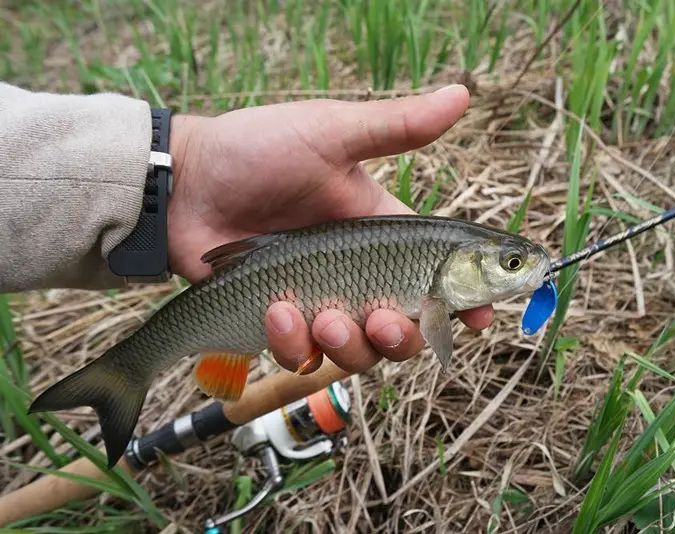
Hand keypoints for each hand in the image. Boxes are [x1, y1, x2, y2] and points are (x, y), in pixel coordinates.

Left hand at [166, 85, 492, 374]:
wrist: (185, 184)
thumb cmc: (257, 150)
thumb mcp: (331, 135)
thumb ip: (396, 128)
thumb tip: (462, 94)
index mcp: (380, 233)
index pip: (438, 274)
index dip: (465, 300)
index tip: (481, 318)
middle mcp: (357, 275)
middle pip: (406, 328)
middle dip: (403, 335)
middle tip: (382, 319)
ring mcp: (320, 302)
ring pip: (360, 352)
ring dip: (349, 343)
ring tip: (321, 314)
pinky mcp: (281, 323)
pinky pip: (304, 356)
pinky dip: (294, 343)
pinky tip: (277, 309)